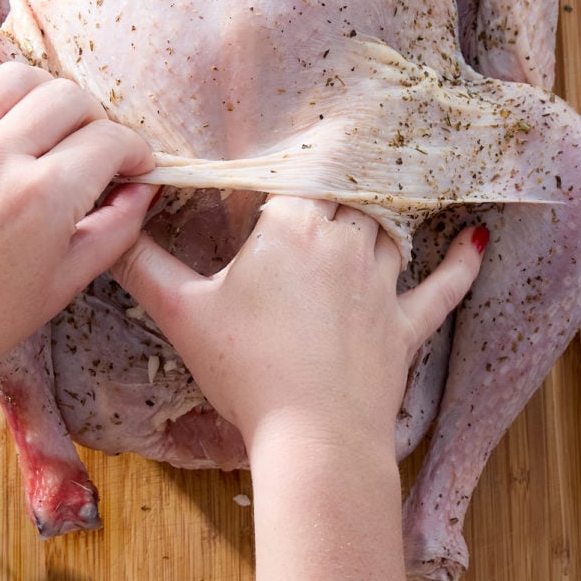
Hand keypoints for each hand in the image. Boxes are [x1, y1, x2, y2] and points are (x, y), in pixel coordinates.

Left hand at [0, 42, 154, 431]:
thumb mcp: (60, 287)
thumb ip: (113, 232)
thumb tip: (143, 191)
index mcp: (42, 199)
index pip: (110, 140)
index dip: (135, 150)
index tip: (134, 164)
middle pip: (70, 99)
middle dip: (97, 120)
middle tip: (94, 148)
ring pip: (15, 77)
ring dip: (43, 93)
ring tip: (44, 123)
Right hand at [113, 196, 484, 454]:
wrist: (313, 438)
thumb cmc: (246, 369)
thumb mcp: (182, 313)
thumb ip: (142, 265)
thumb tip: (107, 232)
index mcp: (293, 228)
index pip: (302, 174)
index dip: (298, 161)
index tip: (297, 142)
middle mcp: (345, 242)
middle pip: (349, 195)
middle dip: (340, 183)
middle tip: (337, 165)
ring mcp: (382, 284)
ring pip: (389, 230)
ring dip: (384, 215)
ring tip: (381, 197)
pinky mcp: (406, 325)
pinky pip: (441, 287)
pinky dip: (459, 265)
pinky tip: (473, 242)